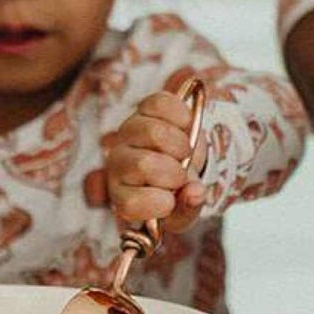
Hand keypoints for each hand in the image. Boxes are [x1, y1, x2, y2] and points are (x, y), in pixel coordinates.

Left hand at [105, 90, 207, 231]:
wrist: (182, 162)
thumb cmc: (176, 190)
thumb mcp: (183, 209)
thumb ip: (188, 207)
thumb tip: (195, 192)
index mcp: (122, 194)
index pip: (131, 202)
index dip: (158, 203)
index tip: (171, 202)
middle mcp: (119, 161)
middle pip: (145, 164)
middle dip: (175, 172)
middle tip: (182, 175)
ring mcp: (129, 132)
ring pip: (155, 133)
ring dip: (181, 145)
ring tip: (185, 153)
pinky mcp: (144, 108)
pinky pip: (162, 104)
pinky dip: (182, 117)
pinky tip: (185, 128)